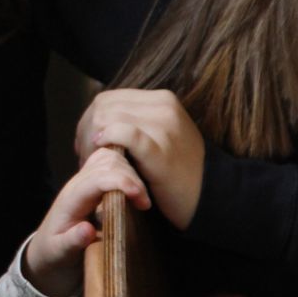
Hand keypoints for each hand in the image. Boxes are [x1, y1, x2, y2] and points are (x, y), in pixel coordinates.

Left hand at [24, 146, 149, 296]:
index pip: (97, 179)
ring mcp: (83, 180)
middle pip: (106, 163)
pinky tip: (132, 188)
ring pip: (109, 158)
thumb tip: (88, 230)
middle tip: (145, 204)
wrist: (45, 250)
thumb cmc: (53, 253)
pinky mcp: (90, 181)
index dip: (121, 183)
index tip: (142, 200)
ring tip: (141, 198)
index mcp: (70, 200)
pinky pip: (108, 162)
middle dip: (130, 178)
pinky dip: (124, 168)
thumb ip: (71, 242)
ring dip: (129, 172)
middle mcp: (76, 185)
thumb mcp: (59, 253)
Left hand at [76, 88, 204, 228]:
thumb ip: (133, 121)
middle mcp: (163, 107)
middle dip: (86, 131)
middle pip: (104, 107)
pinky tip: (102, 150)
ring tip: (92, 162)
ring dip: (91, 142)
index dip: (89, 120)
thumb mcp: (160, 135)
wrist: (212, 197)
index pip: (108, 99)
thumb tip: (94, 121)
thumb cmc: (178, 170)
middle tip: (85, 156)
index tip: (85, 144)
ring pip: (108, 118)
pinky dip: (108, 139)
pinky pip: (125, 134)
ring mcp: (164, 127)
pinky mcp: (161, 150)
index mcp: (161, 99)